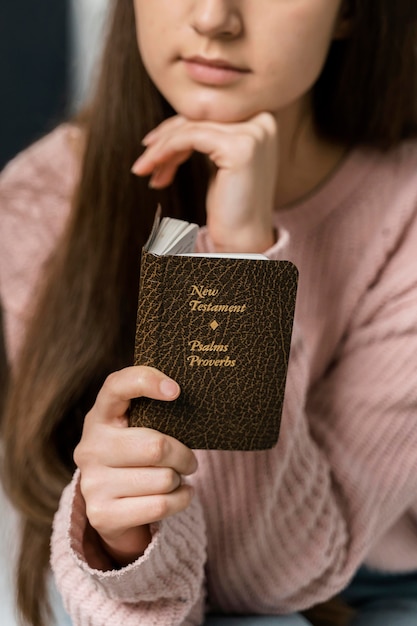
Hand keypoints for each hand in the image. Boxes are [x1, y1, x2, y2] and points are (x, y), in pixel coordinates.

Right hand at [74, 366, 197, 566]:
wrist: (115, 512)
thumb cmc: (137, 459)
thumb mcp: (139, 430)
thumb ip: (153, 412)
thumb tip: (182, 396)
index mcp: (100, 416)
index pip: (117, 386)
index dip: (147, 381)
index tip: (176, 390)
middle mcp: (90, 447)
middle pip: (157, 446)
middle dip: (184, 456)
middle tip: (189, 461)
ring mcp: (92, 483)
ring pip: (163, 479)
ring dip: (180, 480)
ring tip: (174, 479)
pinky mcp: (102, 515)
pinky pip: (161, 505)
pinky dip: (181, 500)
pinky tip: (178, 495)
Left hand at [131, 113, 278, 252]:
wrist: (242, 240)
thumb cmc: (229, 208)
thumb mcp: (219, 163)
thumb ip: (208, 138)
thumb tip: (173, 123)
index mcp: (261, 121)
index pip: (209, 114)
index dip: (176, 127)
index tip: (151, 145)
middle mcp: (262, 122)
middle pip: (199, 118)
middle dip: (165, 139)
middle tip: (143, 162)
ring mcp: (253, 133)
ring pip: (191, 127)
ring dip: (160, 149)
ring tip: (144, 170)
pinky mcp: (239, 147)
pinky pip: (190, 138)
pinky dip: (166, 152)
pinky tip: (155, 170)